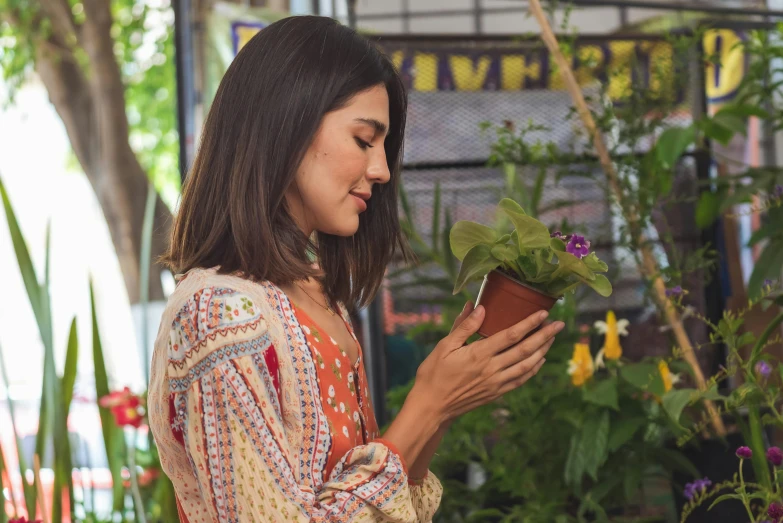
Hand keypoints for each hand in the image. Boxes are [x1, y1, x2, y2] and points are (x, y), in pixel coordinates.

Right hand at [411, 303, 563, 422]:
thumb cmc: (434, 373)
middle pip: (525, 350)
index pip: (511, 335)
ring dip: (543, 351)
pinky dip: (533, 369)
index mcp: (479, 354)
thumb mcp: (444, 346)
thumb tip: (478, 306)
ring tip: (552, 339)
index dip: (530, 323)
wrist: (432, 406)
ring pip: (527, 365)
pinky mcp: (497, 393)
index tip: (544, 313)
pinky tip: (540, 360)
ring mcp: (496, 383)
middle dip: (544, 336)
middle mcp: (492, 369)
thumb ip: (464, 326)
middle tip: (559, 324)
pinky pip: (521, 379)